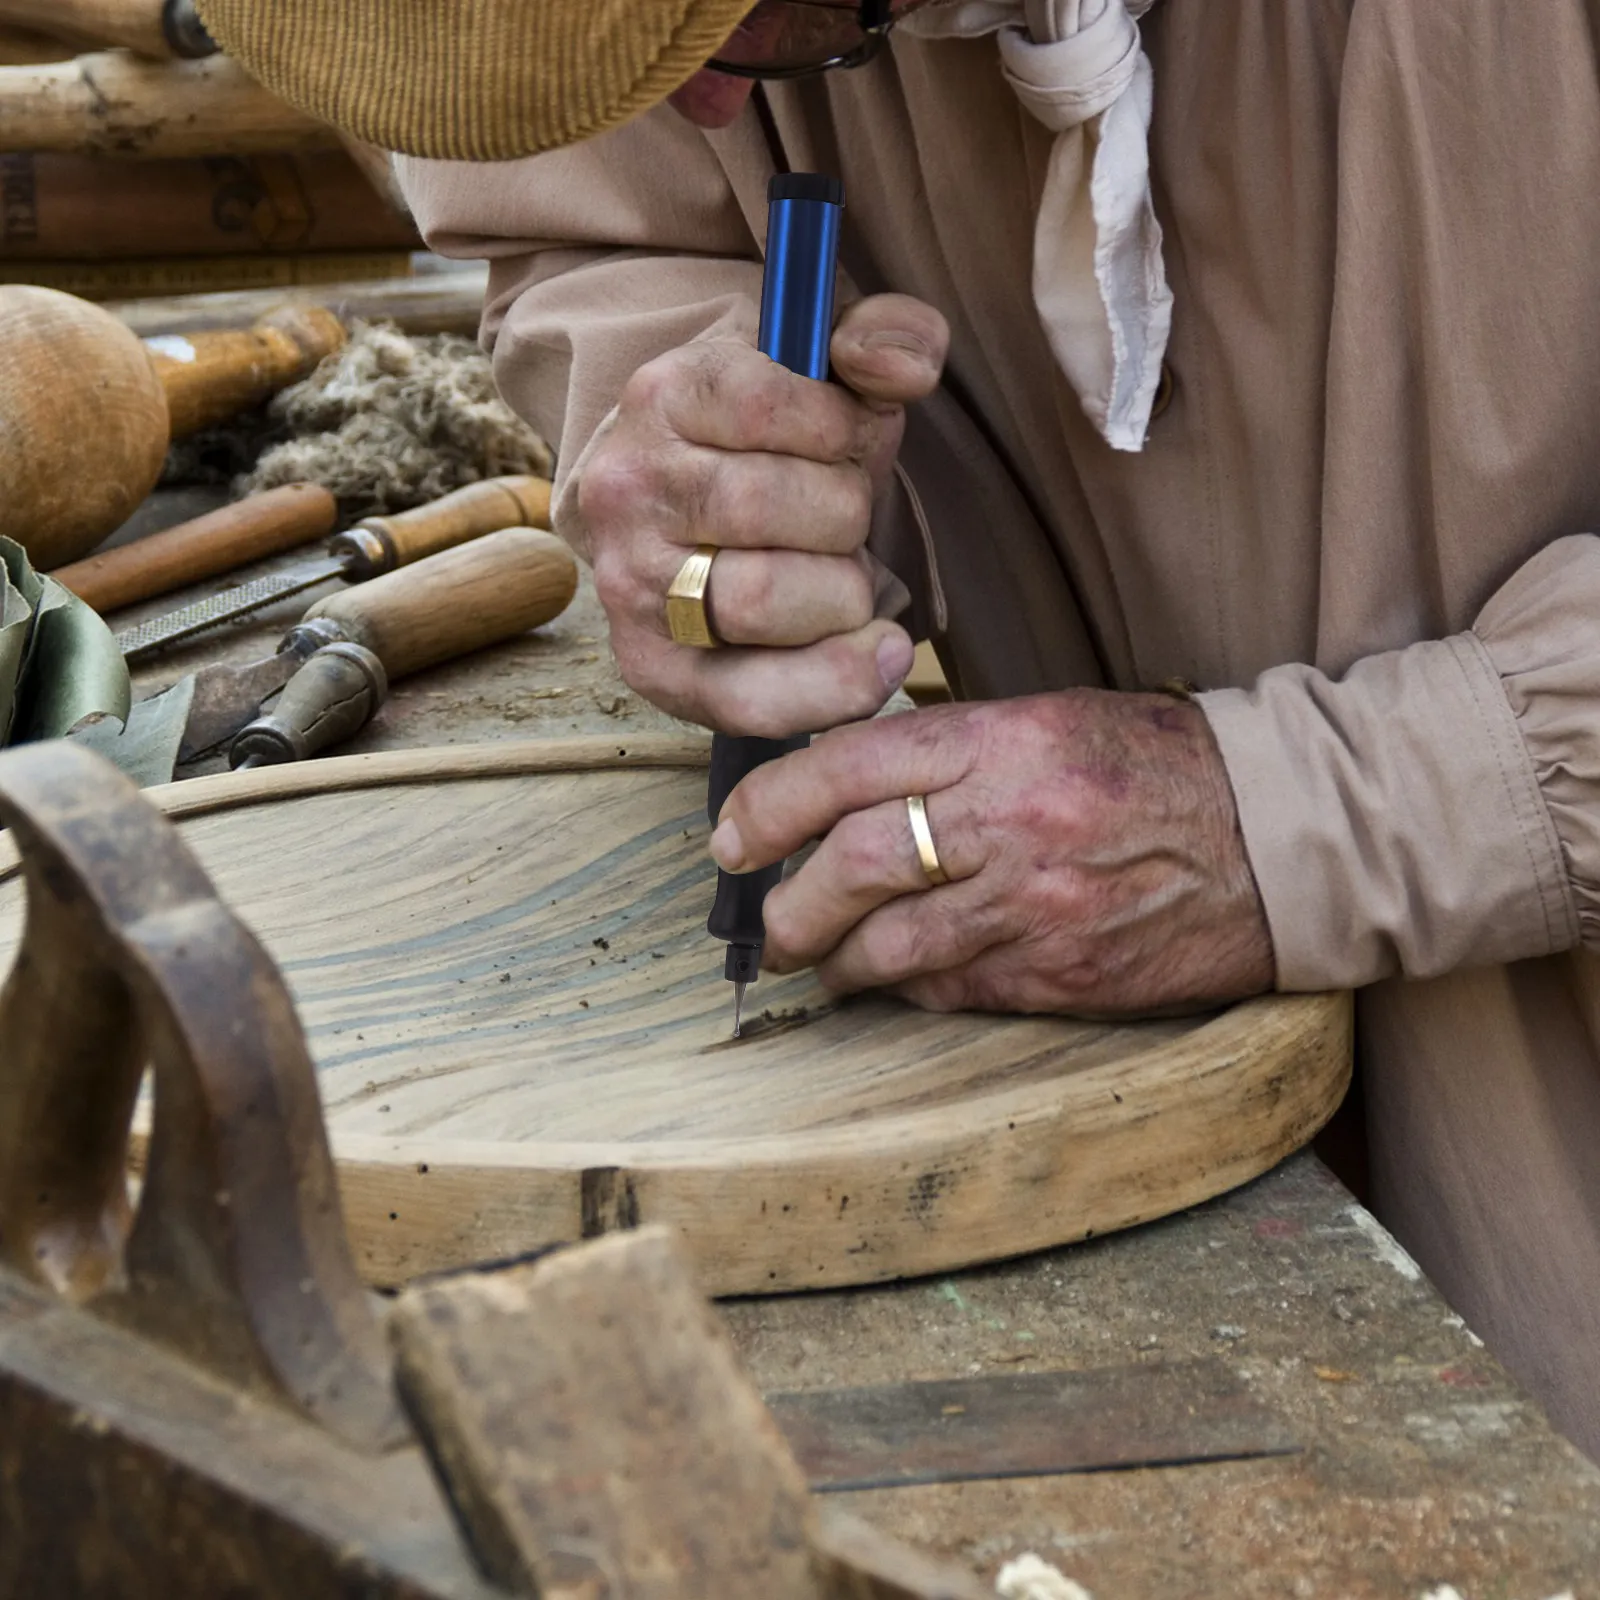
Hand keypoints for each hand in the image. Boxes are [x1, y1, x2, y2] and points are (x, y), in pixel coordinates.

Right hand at [574, 294, 948, 736]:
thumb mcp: (825, 374)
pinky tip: (877, 653)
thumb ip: (883, 340)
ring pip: (763, 599)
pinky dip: (834, 682)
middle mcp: (629, 489)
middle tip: (837, 521)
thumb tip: (904, 368)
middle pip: (771, 505)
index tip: (842, 442)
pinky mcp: (656, 669)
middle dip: (844, 515)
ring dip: (839, 592)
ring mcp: (633, 586)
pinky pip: (752, 697)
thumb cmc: (773, 447)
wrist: (681, 516)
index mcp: (666, 395)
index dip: (839, 429)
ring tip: (834, 578)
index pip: (770, 405)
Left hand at [709, 690, 1274, 1015]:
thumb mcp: (1051, 721)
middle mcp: (1009, 822)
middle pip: (853, 865)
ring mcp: (1034, 906)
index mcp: (1002, 740)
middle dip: (789, 902)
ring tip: (816, 958)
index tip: (731, 834)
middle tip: (767, 921)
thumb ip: (951, 750)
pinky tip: (893, 979)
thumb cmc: (1158, 765)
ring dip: (834, 959)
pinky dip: (904, 987)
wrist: (1277, 838)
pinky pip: (949, 988)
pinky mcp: (1059, 975)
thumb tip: (849, 788)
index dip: (769, 803)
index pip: (847, 765)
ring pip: (889, 945)